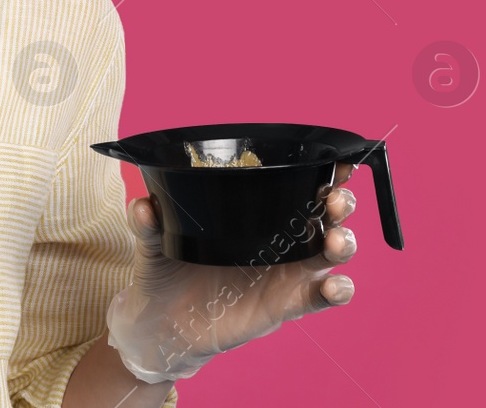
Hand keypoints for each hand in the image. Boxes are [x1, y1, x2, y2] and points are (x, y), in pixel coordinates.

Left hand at [106, 164, 359, 382]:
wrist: (162, 324)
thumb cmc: (165, 273)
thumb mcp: (155, 245)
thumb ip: (150, 226)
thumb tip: (142, 205)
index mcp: (254, 216)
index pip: (295, 188)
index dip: (323, 174)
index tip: (338, 162)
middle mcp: (279, 240)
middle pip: (326, 215)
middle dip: (340, 203)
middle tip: (334, 200)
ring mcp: (287, 272)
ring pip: (331, 252)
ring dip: (343, 243)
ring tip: (334, 241)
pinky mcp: (286, 304)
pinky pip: (321, 297)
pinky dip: (336, 290)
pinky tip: (334, 286)